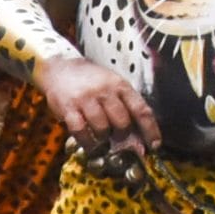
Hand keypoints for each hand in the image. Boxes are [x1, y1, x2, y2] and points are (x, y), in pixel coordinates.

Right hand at [37, 55, 160, 153]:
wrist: (60, 68)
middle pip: (122, 122)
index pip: (141, 110)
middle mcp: (105, 91)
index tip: (154, 145)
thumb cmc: (91, 81)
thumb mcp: (112, 86)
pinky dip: (86, 141)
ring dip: (104, 138)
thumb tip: (139, 139)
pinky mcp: (68, 107)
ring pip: (102, 128)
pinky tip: (88, 143)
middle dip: (123, 135)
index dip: (150, 130)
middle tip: (117, 138)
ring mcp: (86, 99)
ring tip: (101, 137)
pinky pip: (81, 130)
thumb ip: (126, 107)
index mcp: (120, 85)